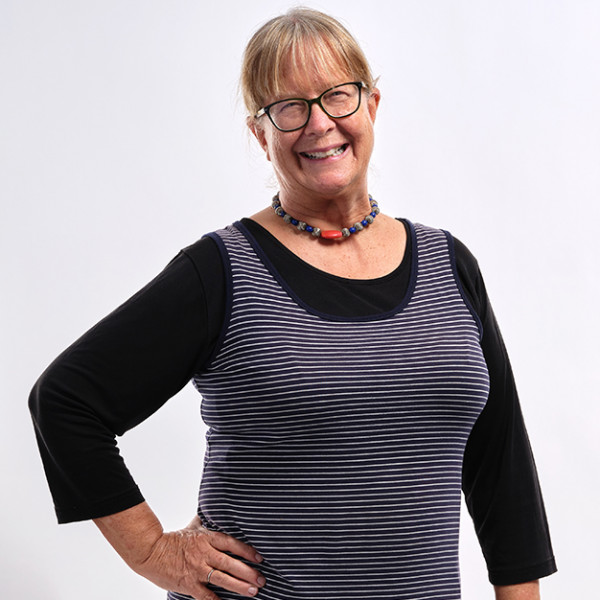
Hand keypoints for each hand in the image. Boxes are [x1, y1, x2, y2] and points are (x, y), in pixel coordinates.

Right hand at [138, 515, 265, 598]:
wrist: (150, 552)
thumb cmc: (173, 539)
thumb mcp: (192, 527)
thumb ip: (207, 523)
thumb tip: (216, 512)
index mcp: (207, 538)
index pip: (231, 543)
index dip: (247, 550)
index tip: (259, 557)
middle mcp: (204, 553)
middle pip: (230, 563)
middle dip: (248, 572)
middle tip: (262, 579)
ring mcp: (197, 569)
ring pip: (222, 578)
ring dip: (239, 586)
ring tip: (253, 591)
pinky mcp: (189, 584)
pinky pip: (205, 595)